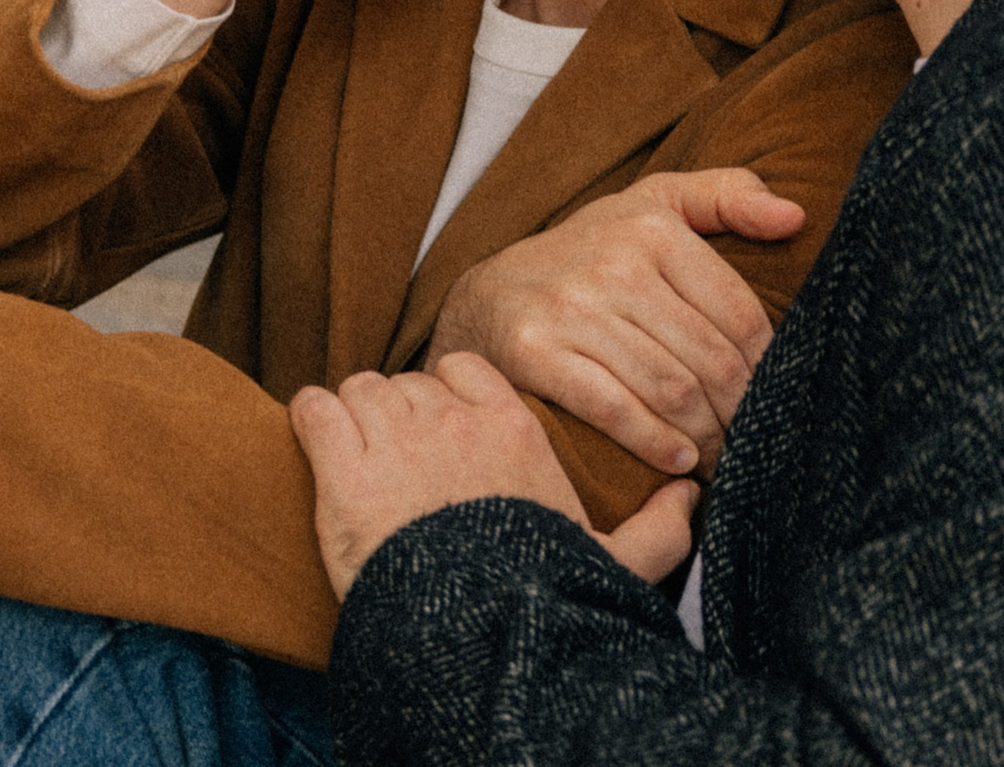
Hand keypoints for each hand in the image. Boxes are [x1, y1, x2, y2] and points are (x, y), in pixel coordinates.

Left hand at [291, 353, 699, 598]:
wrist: (473, 631)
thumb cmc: (539, 597)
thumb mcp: (615, 564)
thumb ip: (658, 528)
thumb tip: (694, 498)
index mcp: (512, 428)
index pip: (465, 370)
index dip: (446, 395)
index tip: (443, 432)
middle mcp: (451, 418)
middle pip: (406, 381)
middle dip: (397, 414)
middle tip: (396, 461)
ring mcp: (393, 436)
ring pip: (358, 388)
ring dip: (352, 418)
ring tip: (358, 461)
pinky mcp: (341, 465)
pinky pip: (312, 407)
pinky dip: (309, 423)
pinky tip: (318, 449)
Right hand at [427, 168, 802, 476]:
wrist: (486, 296)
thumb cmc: (588, 255)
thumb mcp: (652, 204)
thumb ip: (726, 196)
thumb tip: (794, 216)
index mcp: (652, 228)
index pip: (740, 316)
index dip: (767, 368)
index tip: (773, 398)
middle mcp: (612, 263)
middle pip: (710, 360)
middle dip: (740, 413)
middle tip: (752, 443)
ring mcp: (570, 308)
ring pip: (670, 391)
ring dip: (707, 438)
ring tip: (721, 457)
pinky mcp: (534, 351)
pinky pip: (614, 409)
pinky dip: (655, 444)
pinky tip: (677, 460)